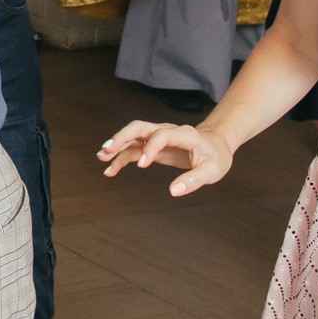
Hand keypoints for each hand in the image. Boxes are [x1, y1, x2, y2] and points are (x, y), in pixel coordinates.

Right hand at [98, 119, 233, 197]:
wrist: (215, 144)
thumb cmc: (216, 156)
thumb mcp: (212, 171)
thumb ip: (194, 180)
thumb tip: (173, 191)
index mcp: (185, 135)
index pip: (163, 135)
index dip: (151, 147)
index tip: (143, 165)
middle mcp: (168, 131)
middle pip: (140, 127)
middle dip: (122, 137)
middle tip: (107, 149)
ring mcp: (158, 137)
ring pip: (132, 136)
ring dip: (116, 145)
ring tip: (101, 158)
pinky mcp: (153, 146)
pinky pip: (133, 149)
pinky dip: (121, 157)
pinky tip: (110, 169)